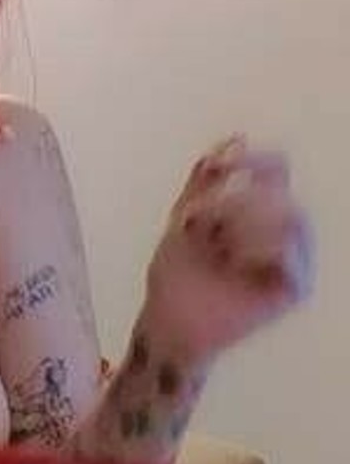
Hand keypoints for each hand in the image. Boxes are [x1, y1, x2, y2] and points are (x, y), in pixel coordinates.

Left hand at [144, 136, 315, 365]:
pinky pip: (291, 257)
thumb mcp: (182, 217)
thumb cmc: (177, 275)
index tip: (232, 162)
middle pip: (279, 193)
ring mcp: (291, 260)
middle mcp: (280, 232)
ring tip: (215, 245)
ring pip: (290, 219)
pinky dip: (258, 253)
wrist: (169, 324)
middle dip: (234, 201)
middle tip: (199, 219)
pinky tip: (232, 263)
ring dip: (244, 226)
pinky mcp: (295, 288)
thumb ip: (205, 179)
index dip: (258, 160)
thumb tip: (236, 139)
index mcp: (257, 211)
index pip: (276, 170)